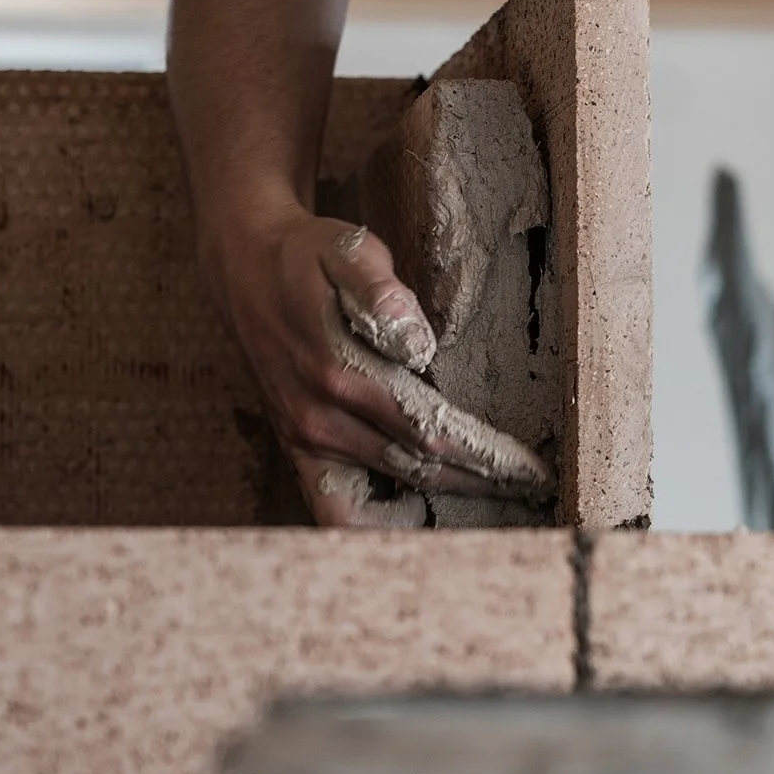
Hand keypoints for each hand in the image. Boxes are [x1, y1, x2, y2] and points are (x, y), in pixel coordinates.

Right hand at [206, 206, 548, 526]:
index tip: (528, 468)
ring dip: (444, 497)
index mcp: (338, 370)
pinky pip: (332, 505)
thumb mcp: (345, 249)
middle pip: (416, 467)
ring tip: (497, 504)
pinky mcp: (294, 443)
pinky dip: (375, 524)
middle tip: (531, 490)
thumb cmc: (305, 256)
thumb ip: (379, 289)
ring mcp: (303, 436)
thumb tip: (417, 342)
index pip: (427, 428)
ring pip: (388, 483)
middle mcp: (319, 415)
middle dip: (479, 481)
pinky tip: (416, 524)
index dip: (483, 454)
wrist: (242, 266)